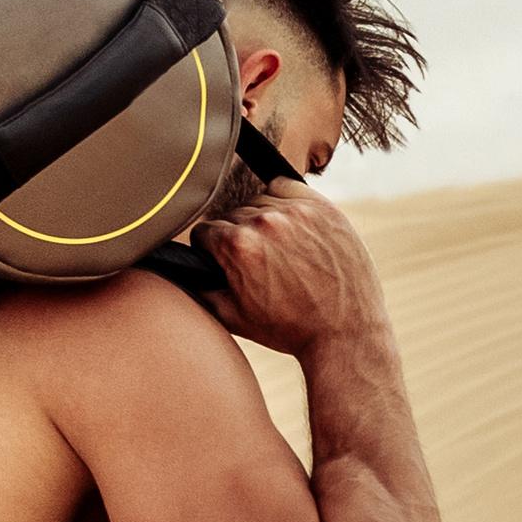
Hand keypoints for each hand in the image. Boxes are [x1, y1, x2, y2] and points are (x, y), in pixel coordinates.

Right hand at [203, 186, 387, 352]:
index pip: (204, 232)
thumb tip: (176, 268)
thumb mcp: (233, 317)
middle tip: (259, 265)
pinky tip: (290, 228)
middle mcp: (265, 222)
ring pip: (258, 202)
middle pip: (231, 217)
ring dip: (261, 221)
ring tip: (279, 251)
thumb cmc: (289, 330)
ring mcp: (295, 211)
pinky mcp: (321, 206)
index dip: (212, 252)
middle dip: (238, 238)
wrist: (345, 333)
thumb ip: (198, 288)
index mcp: (237, 246)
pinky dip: (283, 202)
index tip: (226, 264)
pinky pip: (285, 187)